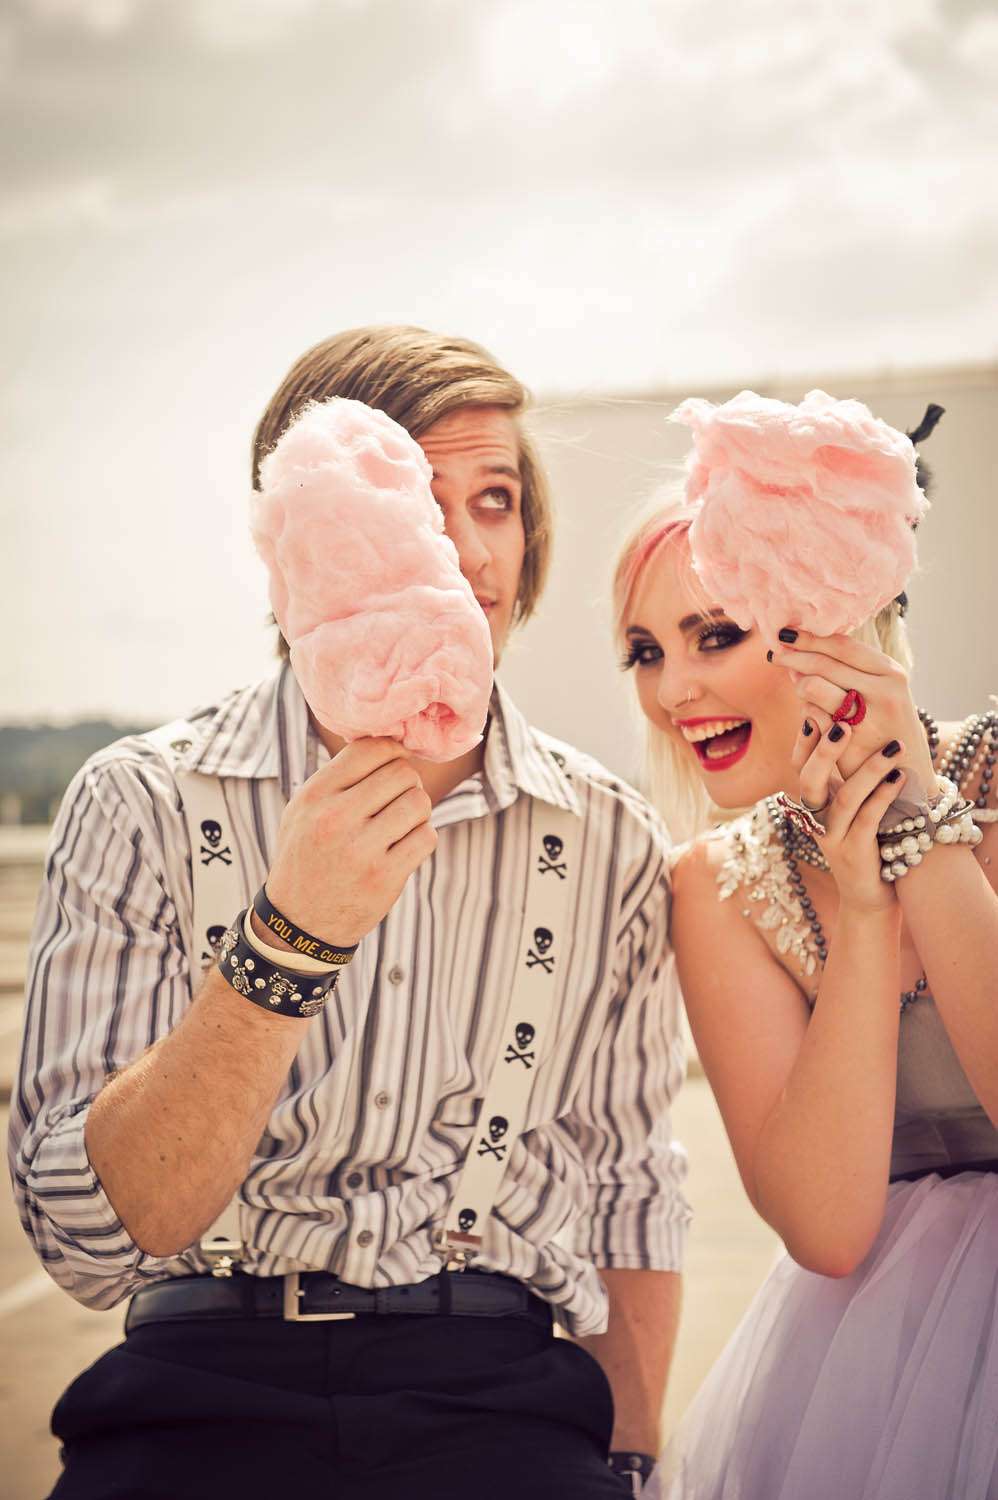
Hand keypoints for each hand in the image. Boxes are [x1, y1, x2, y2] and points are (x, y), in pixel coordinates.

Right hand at [264, 737, 436, 947]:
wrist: (297, 922)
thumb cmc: (306, 856)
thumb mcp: (303, 809)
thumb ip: (339, 777)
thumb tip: (390, 744)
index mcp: (315, 795)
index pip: (371, 749)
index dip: (392, 752)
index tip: (394, 765)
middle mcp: (336, 818)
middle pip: (402, 774)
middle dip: (407, 784)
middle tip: (396, 801)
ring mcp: (361, 850)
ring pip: (419, 803)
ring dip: (417, 812)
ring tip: (400, 825)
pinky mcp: (384, 878)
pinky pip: (426, 837)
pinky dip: (421, 838)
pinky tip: (403, 847)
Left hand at [770, 630, 934, 797]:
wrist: (910, 774)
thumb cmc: (888, 724)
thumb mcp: (881, 690)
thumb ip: (849, 669)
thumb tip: (799, 647)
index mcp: (890, 673)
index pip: (843, 646)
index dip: (810, 637)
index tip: (785, 632)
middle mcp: (883, 692)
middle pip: (823, 664)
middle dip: (793, 657)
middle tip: (775, 655)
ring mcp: (868, 718)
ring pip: (812, 686)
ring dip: (800, 685)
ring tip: (800, 687)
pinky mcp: (850, 743)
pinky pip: (810, 715)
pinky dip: (805, 710)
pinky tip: (809, 712)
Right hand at [792, 717, 907, 911]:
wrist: (869, 894)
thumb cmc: (865, 840)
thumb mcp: (849, 805)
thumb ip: (845, 772)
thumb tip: (855, 722)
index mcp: (813, 802)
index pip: (800, 764)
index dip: (806, 738)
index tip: (818, 708)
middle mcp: (816, 819)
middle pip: (809, 780)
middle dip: (824, 750)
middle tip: (844, 724)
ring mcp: (833, 839)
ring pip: (844, 799)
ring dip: (869, 770)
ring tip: (894, 747)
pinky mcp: (854, 854)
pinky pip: (867, 821)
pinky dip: (883, 798)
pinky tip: (900, 778)